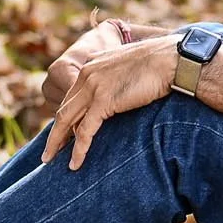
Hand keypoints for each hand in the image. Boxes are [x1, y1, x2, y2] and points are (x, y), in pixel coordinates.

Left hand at [44, 36, 180, 169]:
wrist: (173, 59)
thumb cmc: (163, 62)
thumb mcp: (134, 65)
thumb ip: (121, 75)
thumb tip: (127, 89)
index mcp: (93, 64)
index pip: (74, 94)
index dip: (68, 115)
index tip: (64, 131)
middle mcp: (88, 73)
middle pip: (64, 108)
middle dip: (55, 131)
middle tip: (50, 150)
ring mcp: (94, 87)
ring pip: (66, 120)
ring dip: (57, 143)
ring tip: (51, 160)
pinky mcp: (104, 101)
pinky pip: (85, 131)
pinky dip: (79, 149)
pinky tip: (75, 163)